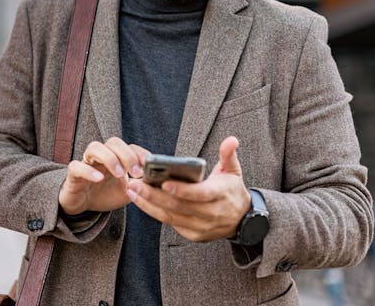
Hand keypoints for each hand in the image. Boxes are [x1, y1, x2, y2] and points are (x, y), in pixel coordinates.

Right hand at [59, 137, 149, 214]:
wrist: (82, 206)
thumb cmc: (105, 194)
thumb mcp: (128, 192)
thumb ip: (140, 185)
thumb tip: (157, 182)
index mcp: (116, 158)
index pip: (130, 146)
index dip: (140, 153)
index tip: (150, 166)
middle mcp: (101, 156)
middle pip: (113, 142)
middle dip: (127, 155)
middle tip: (136, 172)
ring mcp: (86, 163)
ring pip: (95, 147)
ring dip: (110, 158)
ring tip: (120, 174)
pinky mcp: (73, 174)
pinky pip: (77, 166)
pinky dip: (88, 170)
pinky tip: (99, 178)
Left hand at [125, 136, 250, 241]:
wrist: (242, 220)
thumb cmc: (231, 190)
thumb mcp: (233, 171)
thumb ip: (228, 155)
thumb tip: (231, 139)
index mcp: (221, 195)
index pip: (201, 194)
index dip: (183, 190)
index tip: (164, 182)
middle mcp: (212, 214)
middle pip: (179, 206)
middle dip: (154, 196)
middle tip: (134, 183)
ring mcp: (202, 227)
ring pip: (171, 217)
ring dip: (148, 204)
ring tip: (131, 190)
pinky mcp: (193, 235)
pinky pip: (171, 223)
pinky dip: (154, 212)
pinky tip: (141, 201)